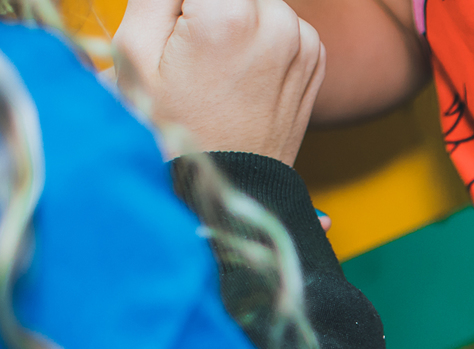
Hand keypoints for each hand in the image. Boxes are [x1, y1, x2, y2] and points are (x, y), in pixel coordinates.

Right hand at [114, 0, 326, 165]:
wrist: (231, 182)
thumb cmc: (173, 124)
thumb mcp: (135, 51)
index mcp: (230, 14)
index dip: (180, 5)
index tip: (178, 30)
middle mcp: (277, 20)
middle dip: (207, 7)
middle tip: (194, 52)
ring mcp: (302, 39)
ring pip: (256, 0)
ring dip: (234, 16)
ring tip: (218, 66)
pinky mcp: (315, 56)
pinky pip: (280, 23)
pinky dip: (260, 35)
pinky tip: (243, 73)